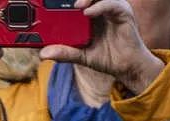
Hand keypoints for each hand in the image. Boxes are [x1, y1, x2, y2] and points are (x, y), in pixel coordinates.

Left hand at [39, 0, 163, 95]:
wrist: (126, 66)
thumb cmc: (105, 57)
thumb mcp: (80, 56)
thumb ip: (64, 52)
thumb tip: (43, 54)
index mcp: (88, 16)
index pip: (74, 4)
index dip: (63, 3)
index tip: (45, 6)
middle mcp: (99, 9)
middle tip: (58, 3)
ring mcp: (111, 9)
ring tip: (76, 6)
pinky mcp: (123, 13)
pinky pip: (111, 4)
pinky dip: (99, 6)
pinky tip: (88, 13)